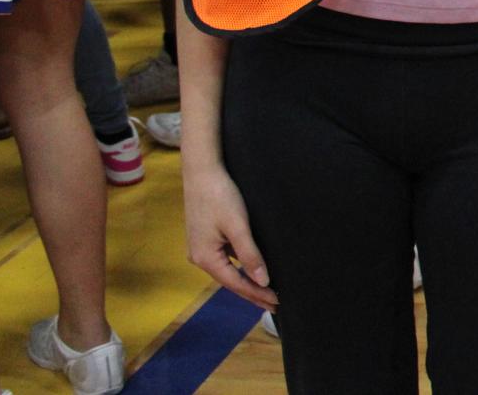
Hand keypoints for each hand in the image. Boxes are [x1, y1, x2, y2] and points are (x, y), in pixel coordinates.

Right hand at [184, 159, 277, 308]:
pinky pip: (226, 259)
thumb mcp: (238, 226)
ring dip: (247, 281)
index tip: (276, 303)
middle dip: (253, 292)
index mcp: (205, 258)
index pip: (236, 283)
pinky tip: (253, 269)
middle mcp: (200, 257)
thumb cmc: (220, 196)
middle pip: (231, 281)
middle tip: (275, 305)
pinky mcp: (206, 237)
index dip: (256, 294)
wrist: (202, 170)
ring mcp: (202, 247)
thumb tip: (262, 281)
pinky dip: (241, 267)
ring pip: (228, 270)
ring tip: (267, 291)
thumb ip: (250, 254)